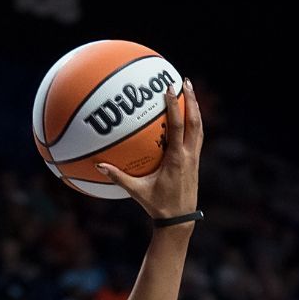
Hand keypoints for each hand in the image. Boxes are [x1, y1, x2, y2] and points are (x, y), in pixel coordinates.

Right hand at [95, 79, 201, 220]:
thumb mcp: (136, 191)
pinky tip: (189, 116)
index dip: (174, 106)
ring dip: (196, 108)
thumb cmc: (157, 205)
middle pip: (195, 121)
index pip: (177, 126)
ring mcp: (195, 157)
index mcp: (176, 159)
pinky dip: (194, 122)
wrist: (180, 218)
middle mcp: (189, 154)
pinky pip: (197, 136)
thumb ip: (118, 177)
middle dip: (192, 99)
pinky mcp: (195, 161)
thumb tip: (99, 166)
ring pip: (199, 127)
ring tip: (190, 92)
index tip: (169, 89)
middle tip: (186, 81)